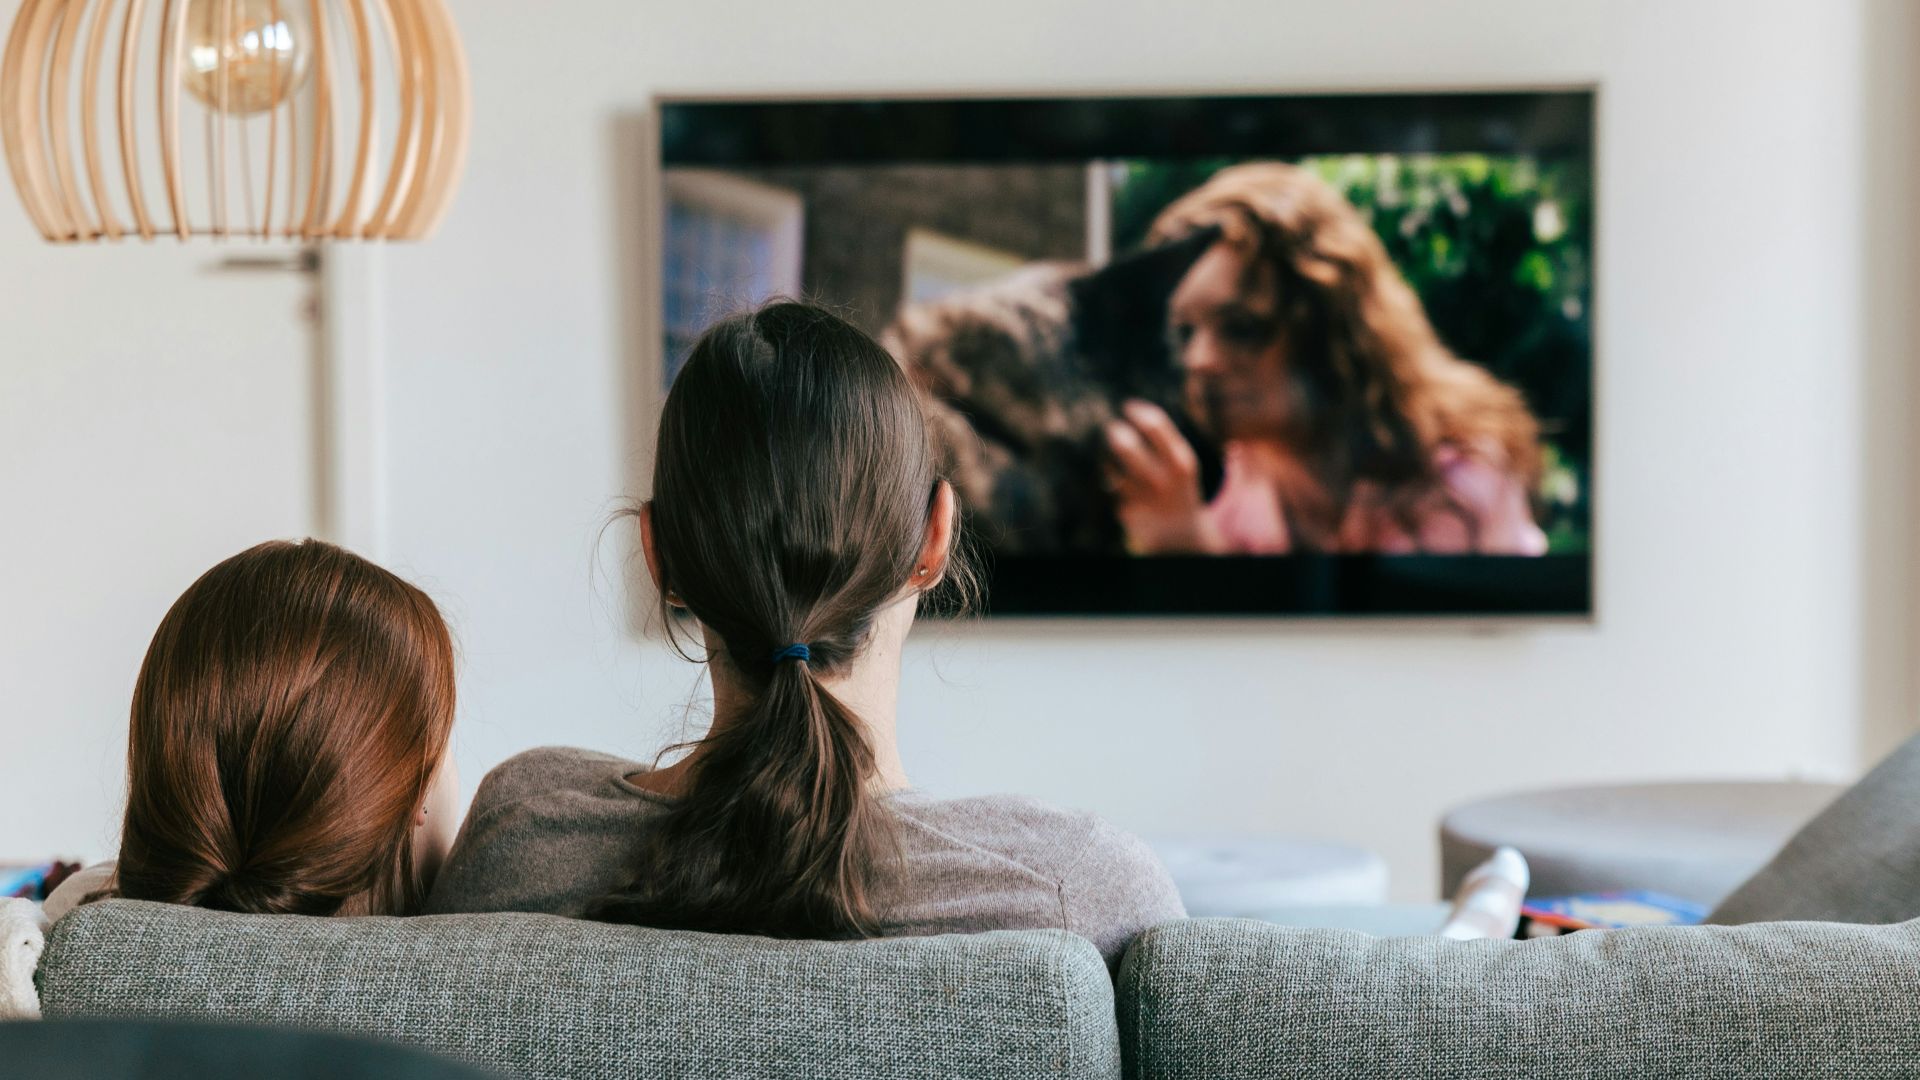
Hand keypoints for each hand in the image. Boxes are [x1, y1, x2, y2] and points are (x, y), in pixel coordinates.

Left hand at [1103, 401, 1218, 553]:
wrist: (1181, 536)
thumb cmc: (1178, 488)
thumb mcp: (1182, 462)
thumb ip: (1164, 438)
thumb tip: (1131, 405)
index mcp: (1180, 462)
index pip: (1155, 426)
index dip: (1136, 411)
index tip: (1126, 406)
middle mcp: (1163, 480)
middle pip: (1127, 447)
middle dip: (1112, 432)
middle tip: (1109, 427)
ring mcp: (1142, 498)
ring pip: (1110, 468)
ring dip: (1102, 455)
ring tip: (1102, 448)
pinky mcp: (1126, 512)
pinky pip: (1106, 486)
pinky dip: (1100, 475)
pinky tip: (1101, 471)